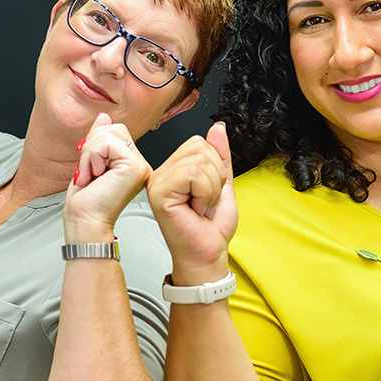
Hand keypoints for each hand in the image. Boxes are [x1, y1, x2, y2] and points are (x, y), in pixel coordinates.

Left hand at [64, 112, 151, 242]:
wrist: (85, 223)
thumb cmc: (85, 204)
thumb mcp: (89, 162)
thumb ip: (98, 139)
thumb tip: (104, 116)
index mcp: (131, 163)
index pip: (115, 131)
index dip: (95, 143)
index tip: (89, 169)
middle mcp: (140, 164)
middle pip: (115, 128)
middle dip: (92, 146)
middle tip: (89, 173)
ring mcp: (141, 166)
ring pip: (110, 133)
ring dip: (90, 154)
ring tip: (92, 176)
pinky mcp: (135, 167)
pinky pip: (108, 143)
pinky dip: (93, 157)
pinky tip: (96, 176)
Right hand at [147, 122, 236, 284]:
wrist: (208, 253)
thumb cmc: (211, 228)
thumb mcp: (222, 183)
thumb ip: (219, 155)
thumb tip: (216, 128)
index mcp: (174, 169)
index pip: (199, 142)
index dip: (215, 167)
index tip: (207, 193)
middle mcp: (161, 173)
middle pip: (199, 148)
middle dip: (214, 177)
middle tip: (204, 201)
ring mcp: (158, 182)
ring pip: (198, 162)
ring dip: (210, 189)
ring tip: (199, 206)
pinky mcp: (159, 193)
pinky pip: (193, 175)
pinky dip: (204, 194)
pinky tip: (195, 209)